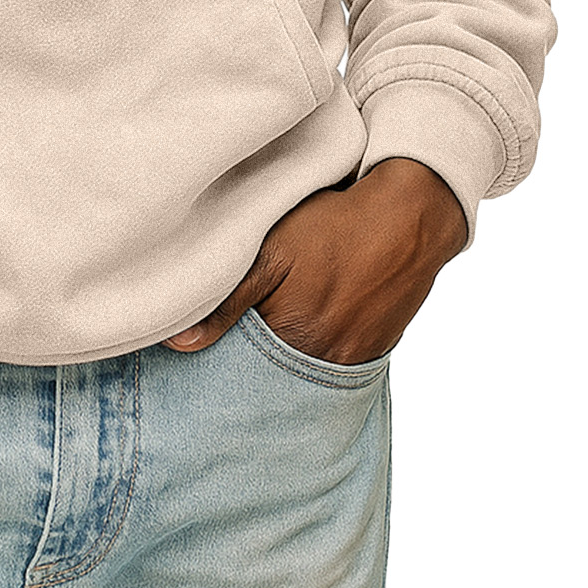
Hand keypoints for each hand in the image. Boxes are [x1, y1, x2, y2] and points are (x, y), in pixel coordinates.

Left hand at [162, 158, 468, 364]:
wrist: (409, 216)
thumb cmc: (334, 227)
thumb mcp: (271, 253)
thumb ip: (225, 302)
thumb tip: (179, 344)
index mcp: (293, 339)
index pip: (240, 365)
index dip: (221, 351)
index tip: (202, 342)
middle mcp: (324, 361)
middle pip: (271, 372)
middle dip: (250, 357)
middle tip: (236, 330)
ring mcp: (353, 357)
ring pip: (301, 366)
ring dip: (283, 351)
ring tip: (275, 321)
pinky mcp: (375, 347)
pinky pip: (334, 358)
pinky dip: (316, 345)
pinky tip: (309, 319)